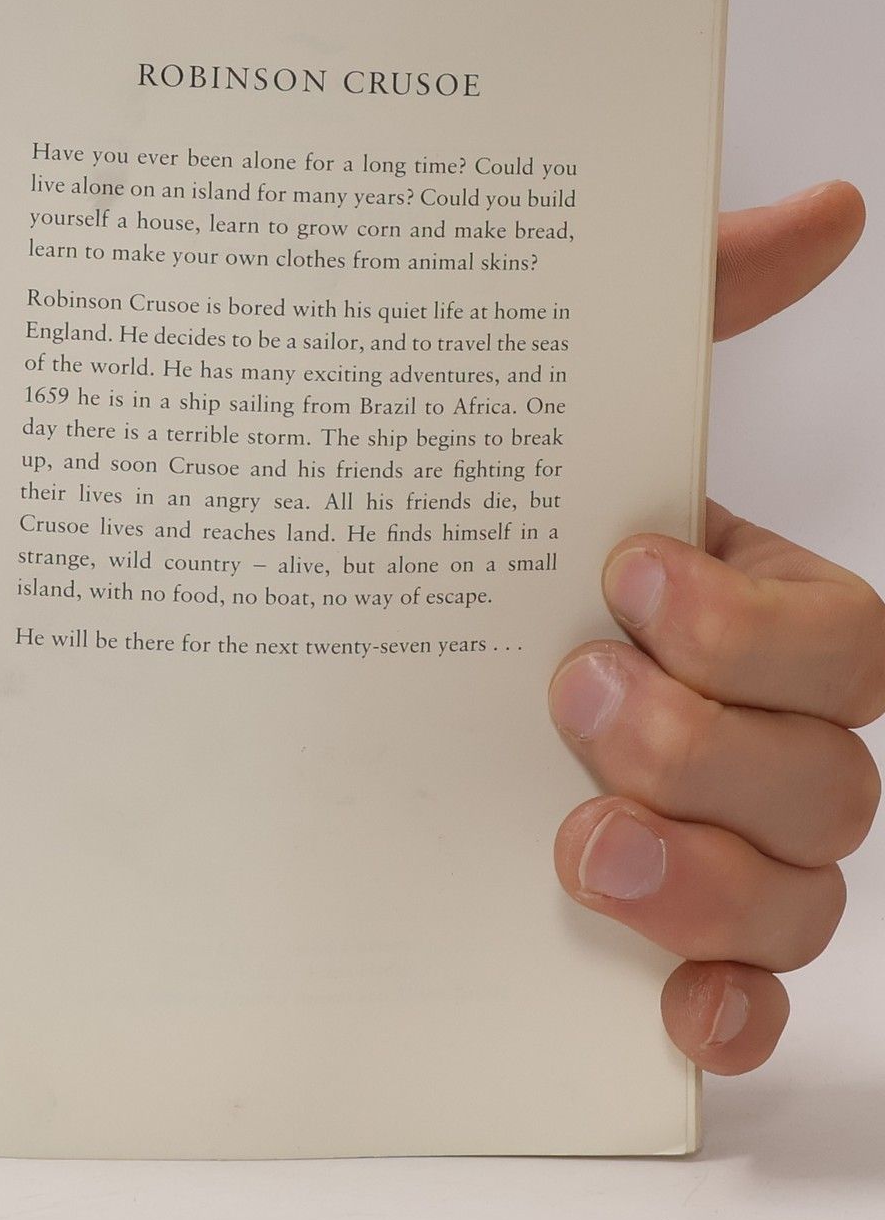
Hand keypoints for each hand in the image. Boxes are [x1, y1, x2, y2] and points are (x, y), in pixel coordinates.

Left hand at [550, 180, 882, 1072]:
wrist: (380, 641)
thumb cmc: (504, 532)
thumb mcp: (570, 413)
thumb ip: (693, 307)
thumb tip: (825, 207)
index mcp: (763, 619)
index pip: (849, 646)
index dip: (756, 628)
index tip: (624, 574)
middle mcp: (766, 738)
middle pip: (834, 781)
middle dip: (710, 745)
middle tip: (572, 699)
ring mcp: (721, 848)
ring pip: (800, 896)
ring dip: (704, 882)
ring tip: (576, 842)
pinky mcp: (662, 939)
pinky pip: (745, 999)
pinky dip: (725, 1011)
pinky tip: (671, 1012)